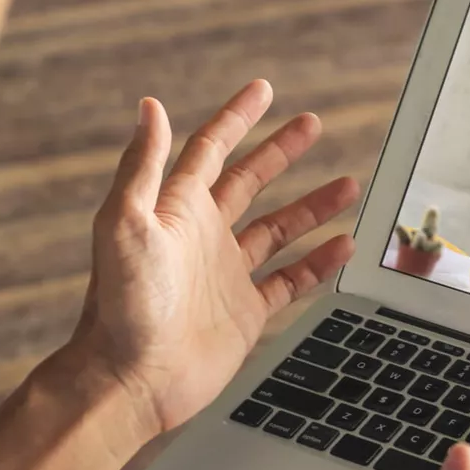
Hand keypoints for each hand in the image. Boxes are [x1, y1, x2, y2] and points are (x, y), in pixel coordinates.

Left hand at [71, 80, 360, 433]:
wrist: (131, 379)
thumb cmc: (121, 305)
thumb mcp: (126, 224)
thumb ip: (142, 165)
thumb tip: (149, 106)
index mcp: (176, 209)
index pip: (212, 150)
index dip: (237, 118)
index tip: (263, 90)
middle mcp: (203, 236)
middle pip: (249, 180)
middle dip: (280, 150)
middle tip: (312, 124)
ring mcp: (226, 274)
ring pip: (278, 228)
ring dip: (312, 205)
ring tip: (348, 184)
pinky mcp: (245, 312)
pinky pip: (290, 279)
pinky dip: (318, 263)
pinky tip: (343, 246)